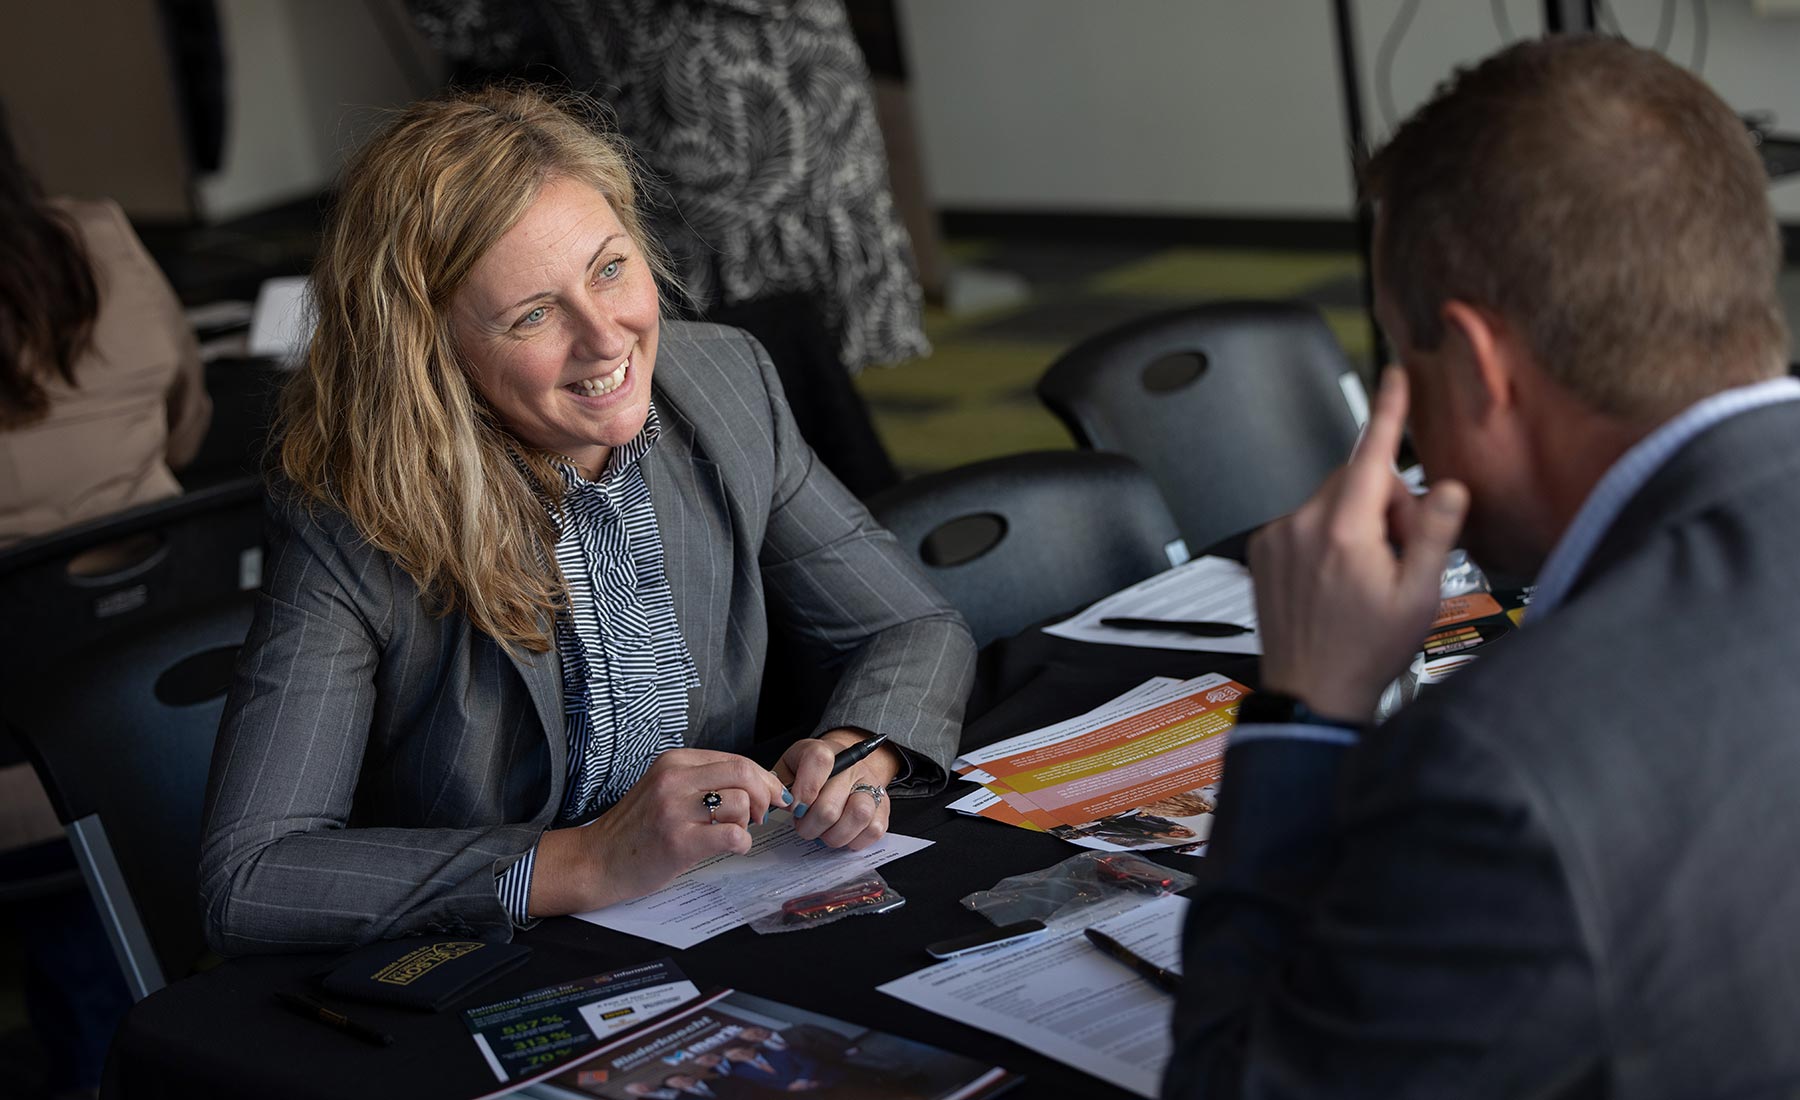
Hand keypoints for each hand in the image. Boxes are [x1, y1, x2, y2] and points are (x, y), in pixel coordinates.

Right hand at [531, 748, 787, 913]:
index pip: (735, 759)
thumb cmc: (636, 830)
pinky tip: (730, 848)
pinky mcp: (678, 841)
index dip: (763, 779)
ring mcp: (674, 810)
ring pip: (741, 802)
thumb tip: (756, 784)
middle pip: (744, 773)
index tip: (772, 795)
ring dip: (748, 822)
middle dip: (765, 795)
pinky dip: (742, 843)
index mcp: (674, 762)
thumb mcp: (665, 789)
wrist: (596, 861)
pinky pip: (732, 835)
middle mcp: (674, 779)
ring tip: (732, 833)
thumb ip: (702, 781)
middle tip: (761, 816)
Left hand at [775, 728, 900, 849]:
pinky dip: (854, 840)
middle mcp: (853, 766)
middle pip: (831, 805)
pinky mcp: (884, 807)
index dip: (804, 789)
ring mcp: (871, 786)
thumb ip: (779, 783)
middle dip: (810, 825)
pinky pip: (874, 830)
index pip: (819, 760)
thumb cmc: (810, 772)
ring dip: (833, 835)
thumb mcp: (789, 768)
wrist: (843, 768)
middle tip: (803, 824)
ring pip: (857, 816)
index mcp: (826, 751)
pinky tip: (841, 833)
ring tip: (823, 831)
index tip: (794, 807)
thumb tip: (780, 803)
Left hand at [1248, 366, 1468, 720]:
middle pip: (1357, 480)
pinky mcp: (1262, 549)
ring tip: (1364, 576)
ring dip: (1354, 521)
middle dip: (1386, 503)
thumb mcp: (1420, 595)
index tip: (1395, 376)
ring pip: (1330, 501)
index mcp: (1345, 531)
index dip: (1388, 411)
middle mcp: (1302, 524)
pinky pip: (1304, 522)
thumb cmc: (1367, 652)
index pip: (1372, 453)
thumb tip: (1448, 487)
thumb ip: (1435, 533)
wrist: (1311, 693)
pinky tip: (1334, 580)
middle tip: (1400, 553)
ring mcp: (1276, 536)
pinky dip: (1324, 536)